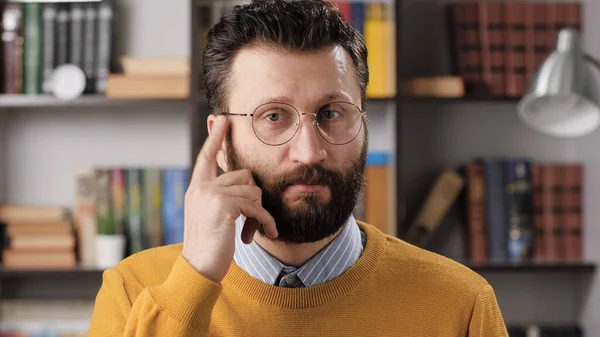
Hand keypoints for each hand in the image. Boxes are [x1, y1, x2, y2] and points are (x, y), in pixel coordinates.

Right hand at [182, 115, 277, 283]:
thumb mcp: (211, 216)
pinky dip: (265, 222)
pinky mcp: (223, 205)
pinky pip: (256, 206)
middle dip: (254, 199)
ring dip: (259, 214)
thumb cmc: (210, 246)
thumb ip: (221, 197)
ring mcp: (211, 194)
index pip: (207, 157)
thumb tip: (246, 182)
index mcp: (197, 189)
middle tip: (253, 222)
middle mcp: (201, 187)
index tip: (223, 119)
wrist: (199, 268)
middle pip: (243, 176)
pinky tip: (266, 235)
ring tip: (253, 232)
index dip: (216, 138)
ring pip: (253, 191)